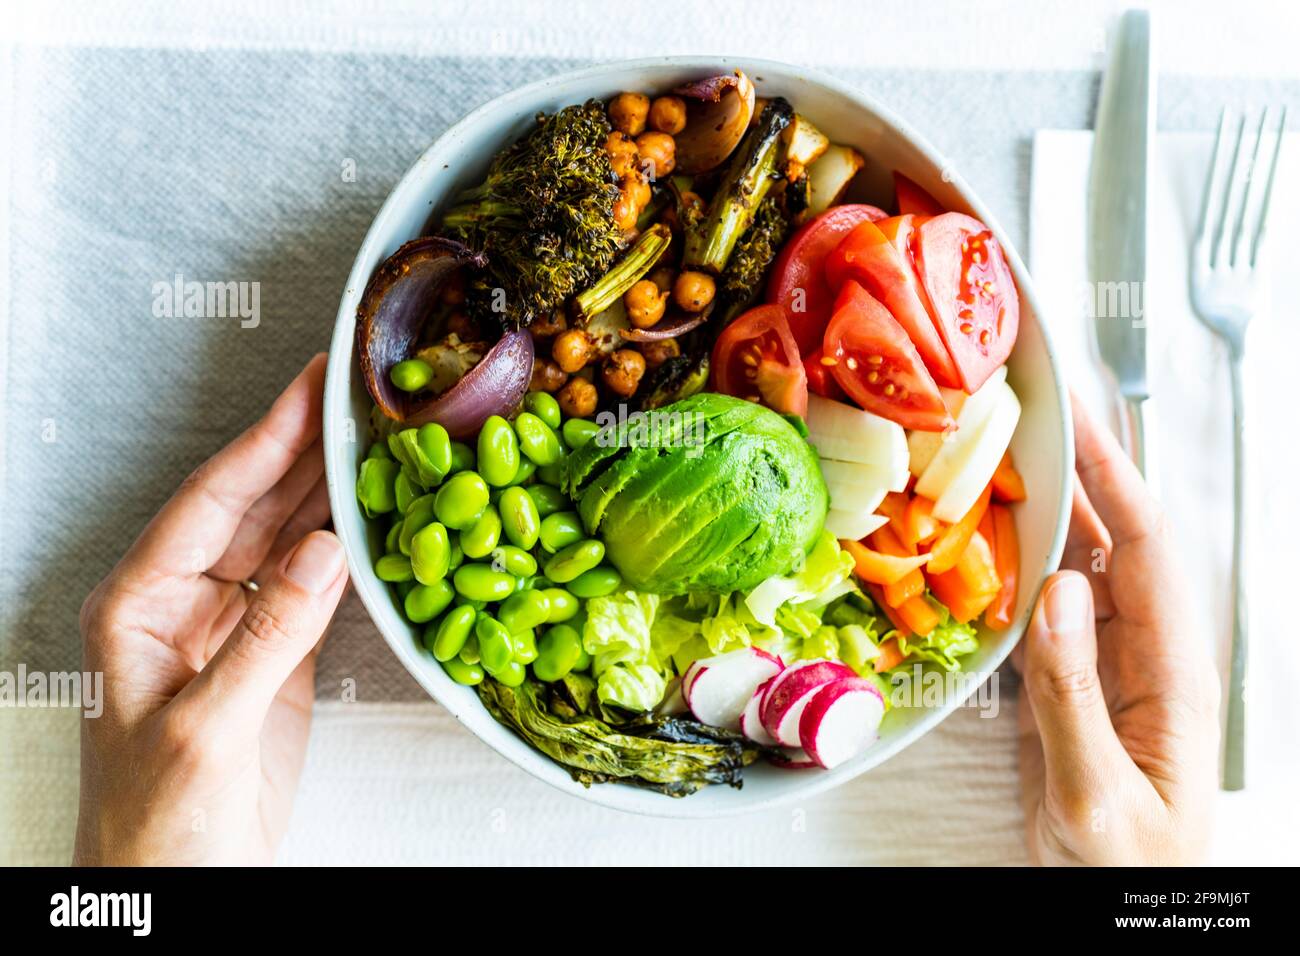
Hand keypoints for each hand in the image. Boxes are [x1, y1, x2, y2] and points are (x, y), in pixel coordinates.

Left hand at [74, 355, 347, 865]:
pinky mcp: (275, 655)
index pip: (210, 501)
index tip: (310, 389)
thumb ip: (266, 637)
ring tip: (375, 438)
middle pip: (251, 506)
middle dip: (302, 449)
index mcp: (140, 604)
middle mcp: (184, 603)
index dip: (264, 439)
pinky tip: (374, 515)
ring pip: (287, 539)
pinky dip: (347, 549)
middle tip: (356, 395)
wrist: (184, 887)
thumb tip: (325, 551)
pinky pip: (314, 586)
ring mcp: (234, 626)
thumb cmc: (158, 823)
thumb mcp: (205, 729)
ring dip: (329, 491)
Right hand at [1016, 397, 1219, 865]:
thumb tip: (1055, 593)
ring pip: (1069, 573)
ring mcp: (1105, 670)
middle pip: (1106, 544)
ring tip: (980, 481)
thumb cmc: (1128, 872)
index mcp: (1172, 672)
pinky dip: (1005, 580)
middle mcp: (1143, 656)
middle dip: (1065, 481)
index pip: (1146, 547)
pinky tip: (972, 562)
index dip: (1112, 476)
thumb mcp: (1096, 794)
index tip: (1073, 419)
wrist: (1117, 917)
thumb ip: (1074, 696)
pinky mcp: (1070, 690)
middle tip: (1007, 431)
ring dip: (1029, 527)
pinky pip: (1038, 616)